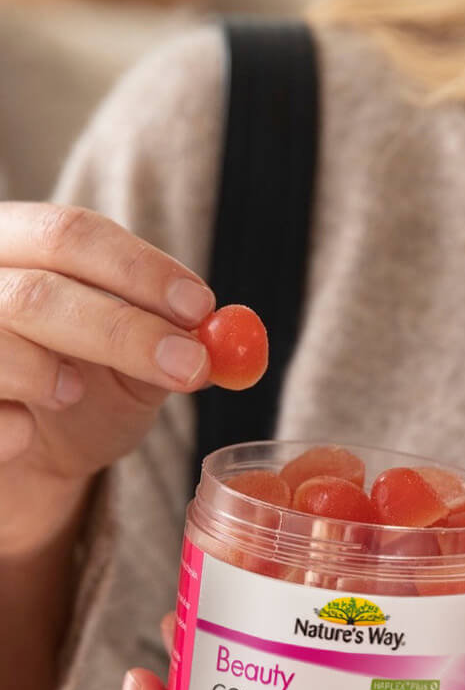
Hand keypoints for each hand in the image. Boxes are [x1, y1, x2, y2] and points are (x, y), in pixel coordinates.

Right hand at [0, 202, 213, 552]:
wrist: (25, 456)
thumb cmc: (78, 389)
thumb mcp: (133, 359)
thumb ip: (170, 338)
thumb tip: (219, 334)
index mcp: (16, 243)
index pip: (70, 233)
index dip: (138, 270)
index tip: (198, 308)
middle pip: (38, 291)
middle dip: (122, 331)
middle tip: (189, 367)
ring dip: (51, 376)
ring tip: (74, 392)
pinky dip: (12, 430)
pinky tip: (27, 434)